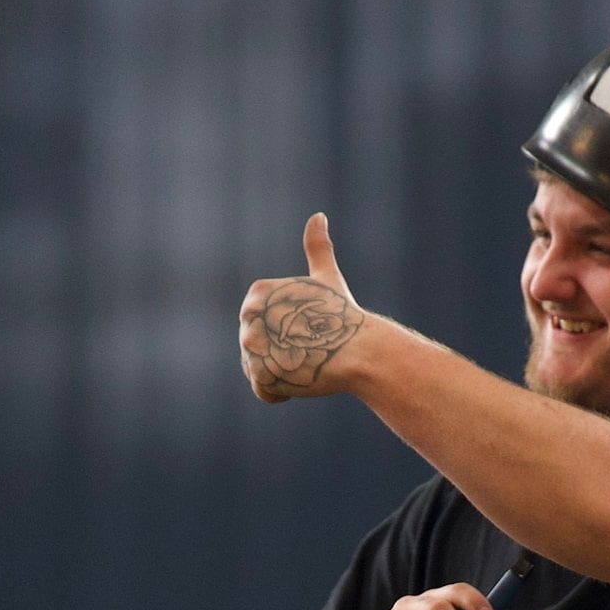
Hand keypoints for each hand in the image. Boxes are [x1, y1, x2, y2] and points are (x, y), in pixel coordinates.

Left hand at [240, 213, 365, 403]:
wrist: (360, 351)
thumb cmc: (345, 316)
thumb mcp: (327, 278)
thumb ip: (317, 249)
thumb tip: (319, 216)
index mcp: (258, 293)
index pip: (260, 325)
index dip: (285, 334)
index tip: (309, 331)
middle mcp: (249, 317)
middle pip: (258, 350)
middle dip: (283, 356)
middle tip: (311, 350)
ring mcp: (252, 346)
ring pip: (260, 372)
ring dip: (284, 374)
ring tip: (308, 364)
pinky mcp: (260, 374)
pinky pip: (264, 391)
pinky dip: (281, 392)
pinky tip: (302, 380)